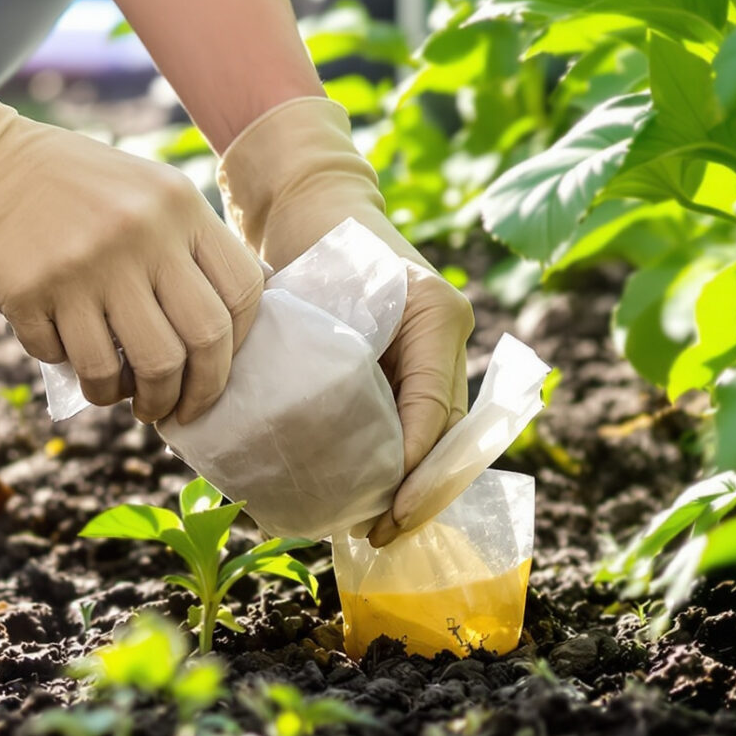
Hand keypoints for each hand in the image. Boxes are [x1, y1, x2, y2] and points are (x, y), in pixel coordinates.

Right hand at [0, 0, 262, 423]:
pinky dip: (78, 374)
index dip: (239, 346)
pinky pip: (72, 362)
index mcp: (178, 205)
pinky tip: (72, 356)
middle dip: (197, 393)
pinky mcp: (33, 292)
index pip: (242, 293)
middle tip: (179, 409)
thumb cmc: (77, 190)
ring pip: (139, 369)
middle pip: (200, 342)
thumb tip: (229, 338)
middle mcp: (139, 233)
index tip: (219, 368)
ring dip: (138, 400)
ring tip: (128, 400)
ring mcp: (85, 264)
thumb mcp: (147, 191)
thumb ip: (190, 248)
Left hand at [216, 96, 474, 540]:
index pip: (435, 411)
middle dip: (421, 493)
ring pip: (437, 434)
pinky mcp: (411, 361)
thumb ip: (318, 354)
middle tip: (379, 536)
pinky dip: (399, 462)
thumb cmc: (309, 235)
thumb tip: (287, 442)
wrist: (308, 200)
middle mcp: (445, 335)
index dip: (418, 470)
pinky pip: (415, 421)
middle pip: (448, 433)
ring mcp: (433, 348)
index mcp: (435, 315)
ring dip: (412, 485)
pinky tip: (371, 498)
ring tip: (376, 529)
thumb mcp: (316, 290)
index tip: (389, 513)